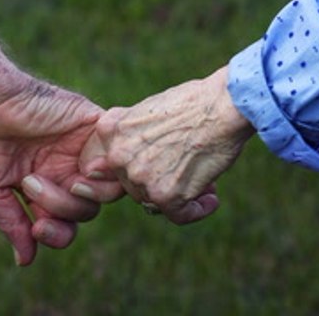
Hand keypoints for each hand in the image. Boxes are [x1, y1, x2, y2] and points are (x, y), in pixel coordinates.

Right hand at [0, 66, 121, 265]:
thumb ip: (11, 222)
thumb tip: (25, 261)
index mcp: (37, 183)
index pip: (62, 222)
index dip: (55, 233)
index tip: (36, 226)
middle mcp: (60, 166)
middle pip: (85, 210)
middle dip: (63, 212)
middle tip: (31, 185)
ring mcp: (77, 146)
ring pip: (104, 190)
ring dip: (81, 196)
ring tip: (46, 177)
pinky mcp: (91, 123)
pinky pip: (118, 153)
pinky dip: (108, 169)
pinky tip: (85, 169)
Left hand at [77, 65, 254, 224]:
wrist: (224, 104)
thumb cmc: (190, 103)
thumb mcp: (143, 110)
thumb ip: (120, 137)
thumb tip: (94, 170)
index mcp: (109, 131)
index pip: (106, 165)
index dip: (133, 165)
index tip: (157, 160)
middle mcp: (119, 156)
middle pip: (132, 183)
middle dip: (157, 179)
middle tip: (186, 167)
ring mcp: (141, 177)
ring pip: (153, 200)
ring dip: (178, 195)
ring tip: (203, 178)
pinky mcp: (167, 196)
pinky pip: (179, 215)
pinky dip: (197, 210)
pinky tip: (210, 198)